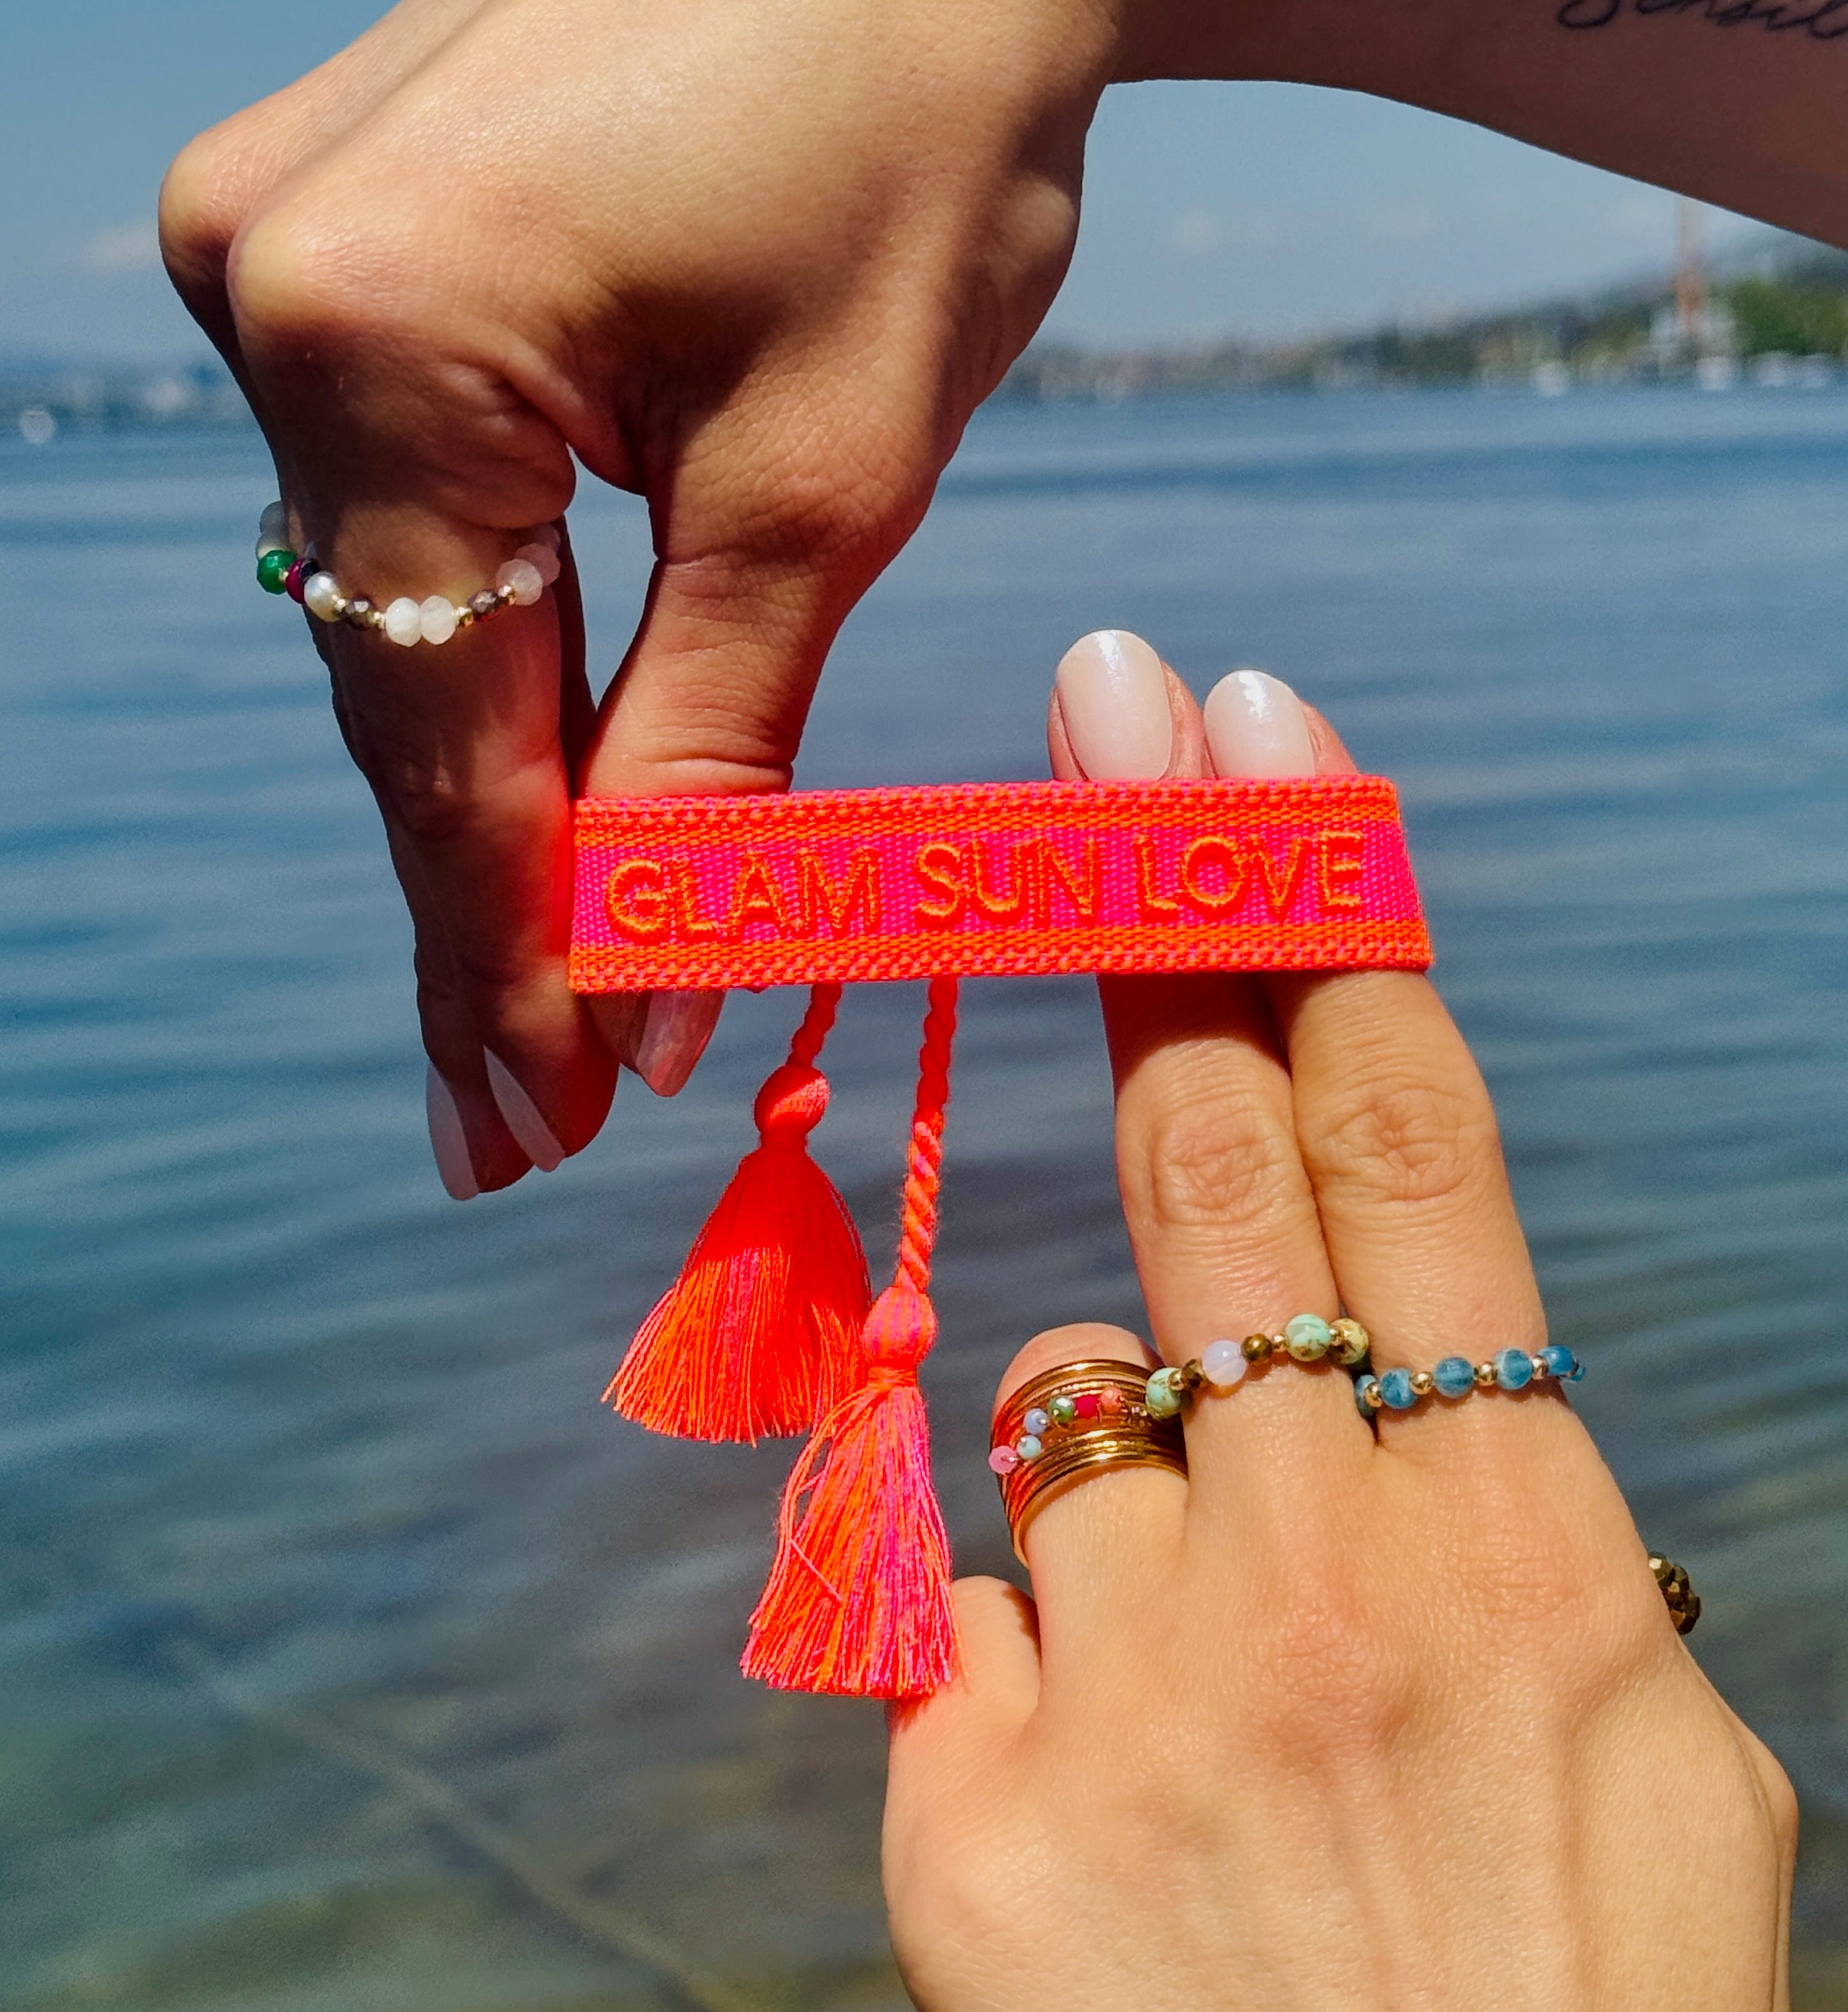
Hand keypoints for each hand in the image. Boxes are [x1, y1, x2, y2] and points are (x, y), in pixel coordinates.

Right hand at [161, 0, 1847, 1201]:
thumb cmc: (913, 141)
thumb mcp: (823, 487)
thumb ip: (707, 748)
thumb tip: (643, 991)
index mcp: (374, 337)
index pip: (444, 741)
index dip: (506, 958)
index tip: (536, 1129)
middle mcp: (270, 292)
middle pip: (405, 695)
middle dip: (488, 917)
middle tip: (521, 1129)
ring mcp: (285, 257)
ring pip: (407, 615)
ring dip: (488, 802)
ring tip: (533, 1022)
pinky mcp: (344, 248)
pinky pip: (414, 514)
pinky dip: (492, 657)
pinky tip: (525, 802)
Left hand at [883, 632, 1798, 2011]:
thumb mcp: (1646, 1784)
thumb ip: (1505, 1572)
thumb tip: (1409, 1440)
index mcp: (1530, 1545)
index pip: (1405, 1141)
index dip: (1323, 909)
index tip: (1256, 737)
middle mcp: (1328, 1566)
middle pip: (1213, 1156)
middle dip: (1154, 902)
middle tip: (1106, 725)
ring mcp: (1136, 1680)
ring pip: (1071, 1432)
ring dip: (1134, 1495)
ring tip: (1251, 1733)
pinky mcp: (972, 1814)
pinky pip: (973, 1635)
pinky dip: (1040, 1676)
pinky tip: (1125, 1838)